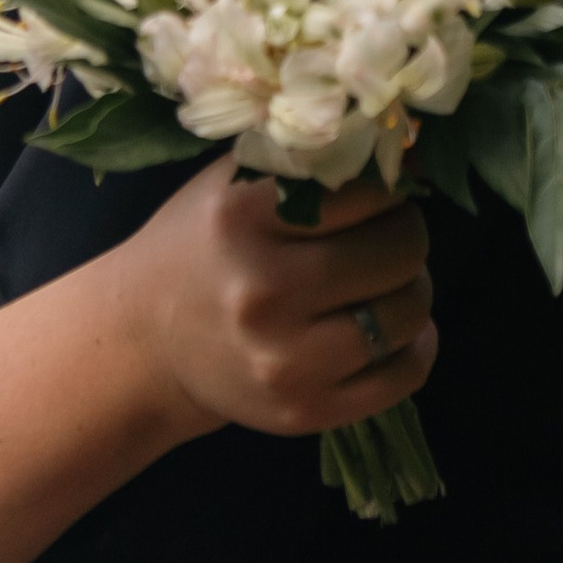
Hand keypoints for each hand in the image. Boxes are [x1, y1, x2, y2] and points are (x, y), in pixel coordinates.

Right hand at [115, 158, 435, 445]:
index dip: (388, 187)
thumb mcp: (236, 183)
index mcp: (243, 214)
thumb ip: (312, 161)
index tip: (380, 193)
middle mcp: (263, 287)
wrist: (145, 342)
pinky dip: (416, 346)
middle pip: (398, 249)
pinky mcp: (304, 410)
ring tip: (388, 281)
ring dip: (413, 289)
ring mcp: (285, 358)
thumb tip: (412, 152)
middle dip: (406, 235)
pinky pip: (403, 374)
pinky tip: (396, 329)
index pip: (368, 186)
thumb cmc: (203, 246)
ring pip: (407, 312)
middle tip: (388, 235)